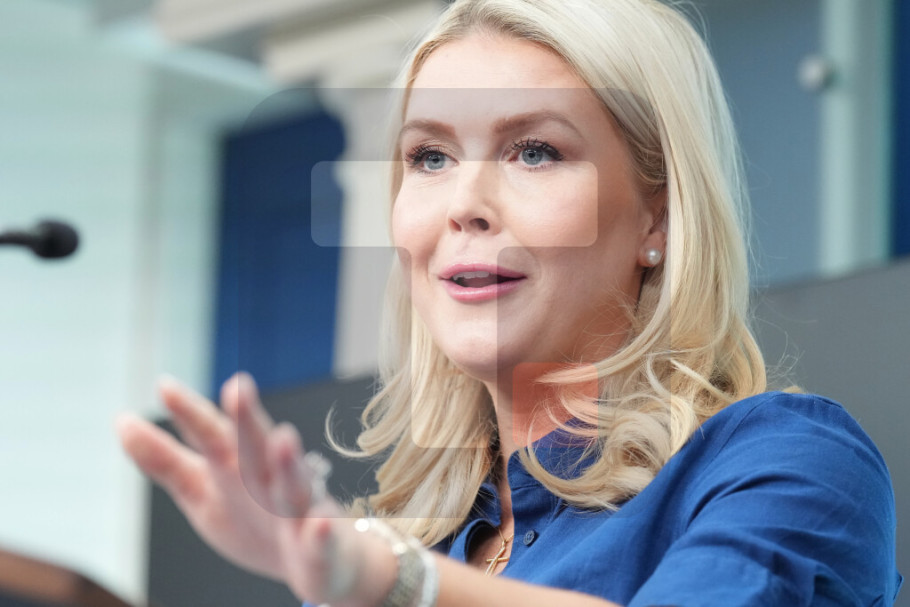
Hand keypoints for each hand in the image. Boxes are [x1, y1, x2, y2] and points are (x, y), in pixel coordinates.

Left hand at [116, 373, 395, 603]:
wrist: (320, 557)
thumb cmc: (256, 517)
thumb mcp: (202, 490)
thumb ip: (165, 459)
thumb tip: (121, 421)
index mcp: (238, 465)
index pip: (211, 434)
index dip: (190, 414)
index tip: (165, 386)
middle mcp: (269, 479)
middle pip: (255, 447)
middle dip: (247, 420)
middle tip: (237, 387)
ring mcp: (299, 511)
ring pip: (295, 485)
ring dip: (290, 464)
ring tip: (284, 440)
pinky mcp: (321, 545)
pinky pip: (322, 540)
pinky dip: (322, 533)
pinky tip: (321, 524)